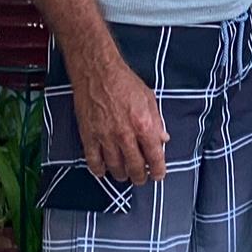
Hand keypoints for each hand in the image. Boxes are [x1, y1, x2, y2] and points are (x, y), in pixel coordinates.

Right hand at [71, 58, 168, 185]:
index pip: (154, 156)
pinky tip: (104, 171)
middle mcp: (125, 135)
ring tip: (125, 175)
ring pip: (115, 168)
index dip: (158, 170)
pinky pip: (93, 162)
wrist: (98, 73)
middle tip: (141, 179)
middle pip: (135, 167)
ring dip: (122, 175)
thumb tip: (163, 139)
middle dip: (140, 177)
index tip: (158, 176)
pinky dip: (99, 170)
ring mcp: (105, 138)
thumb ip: (157, 121)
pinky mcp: (88, 137)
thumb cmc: (125, 82)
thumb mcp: (149, 99)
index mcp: (144, 125)